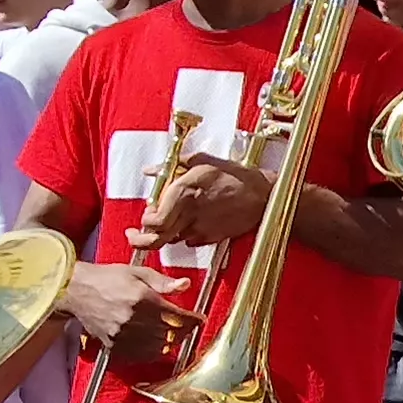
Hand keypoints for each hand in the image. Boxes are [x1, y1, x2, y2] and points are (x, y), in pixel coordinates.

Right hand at [59, 260, 190, 365]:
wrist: (75, 290)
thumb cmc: (106, 278)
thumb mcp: (137, 272)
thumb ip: (163, 281)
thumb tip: (185, 285)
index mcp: (142, 298)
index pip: (177, 316)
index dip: (192, 320)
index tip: (198, 319)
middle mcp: (133, 319)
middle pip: (170, 334)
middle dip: (184, 331)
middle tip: (189, 327)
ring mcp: (122, 335)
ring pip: (158, 347)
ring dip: (171, 343)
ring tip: (175, 335)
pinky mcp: (112, 345)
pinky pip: (140, 355)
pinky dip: (153, 352)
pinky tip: (157, 344)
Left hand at [147, 152, 274, 246]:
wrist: (261, 195)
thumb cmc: (233, 175)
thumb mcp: (202, 161)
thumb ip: (172, 166)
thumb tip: (150, 170)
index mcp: (184, 192)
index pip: (155, 220)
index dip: (146, 222)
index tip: (146, 215)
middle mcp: (189, 213)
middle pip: (158, 239)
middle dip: (144, 238)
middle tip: (140, 232)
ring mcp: (201, 228)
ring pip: (172, 239)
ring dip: (167, 232)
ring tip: (173, 219)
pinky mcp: (211, 237)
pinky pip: (190, 241)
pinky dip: (185, 234)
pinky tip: (192, 221)